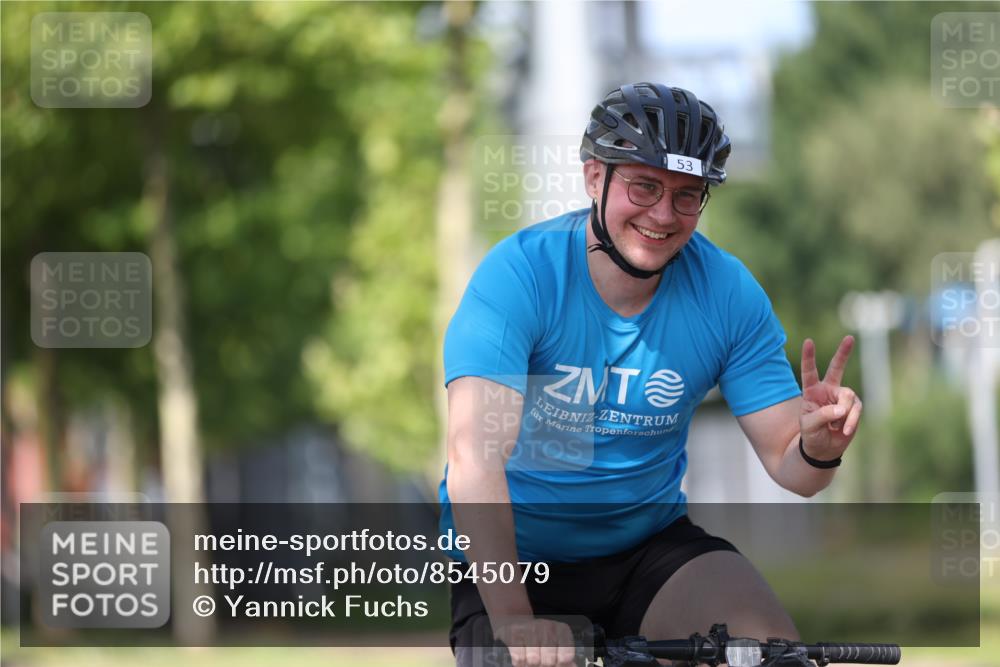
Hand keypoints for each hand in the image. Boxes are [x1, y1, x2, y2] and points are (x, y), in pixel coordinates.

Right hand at [493, 617, 577, 666]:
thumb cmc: (539, 638)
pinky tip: (522, 657)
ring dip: (531, 665)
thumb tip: (573, 666)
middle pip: (549, 660)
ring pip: (533, 660)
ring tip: (531, 660)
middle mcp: (547, 627)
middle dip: (544, 665)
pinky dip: (520, 663)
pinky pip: (519, 658)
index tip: (557, 664)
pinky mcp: (514, 633)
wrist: (516, 622)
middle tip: (542, 663)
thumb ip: (564, 657)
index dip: (560, 664)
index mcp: (562, 630)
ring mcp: (530, 629)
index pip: (566, 656)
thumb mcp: (556, 644)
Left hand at [799, 335, 862, 461]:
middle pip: (837, 368)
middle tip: (849, 338)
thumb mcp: (809, 426)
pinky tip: (845, 431)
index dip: (809, 357)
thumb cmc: (811, 434)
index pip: (809, 372)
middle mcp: (827, 390)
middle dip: (843, 353)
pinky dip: (851, 421)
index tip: (808, 341)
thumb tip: (841, 408)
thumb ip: (822, 415)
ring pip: (848, 397)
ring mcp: (842, 398)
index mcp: (811, 391)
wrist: (823, 449)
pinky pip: (856, 409)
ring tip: (838, 428)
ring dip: (845, 413)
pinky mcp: (853, 407)